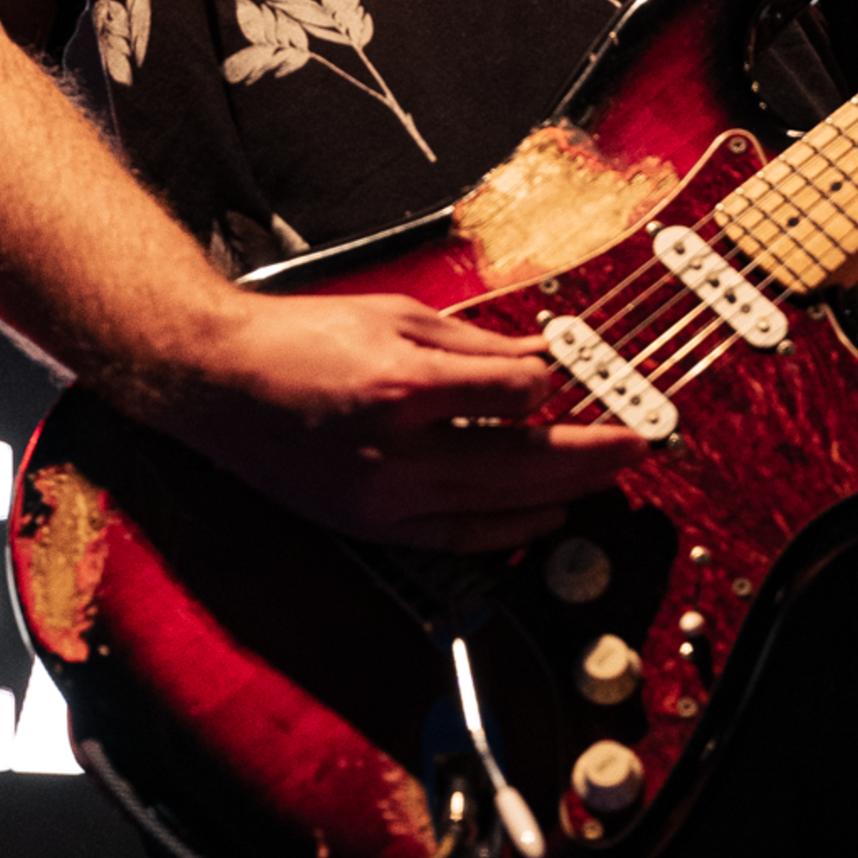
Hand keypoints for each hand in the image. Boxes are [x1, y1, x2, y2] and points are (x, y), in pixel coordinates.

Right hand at [171, 288, 646, 552]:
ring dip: (564, 494)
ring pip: (500, 508)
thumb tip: (544, 356)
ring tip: (608, 477)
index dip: (553, 382)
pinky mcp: (372, 527)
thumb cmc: (301, 338)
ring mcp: (384, 498)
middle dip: (592, 451)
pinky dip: (510, 534)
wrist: (219, 382)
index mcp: (403, 384)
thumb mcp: (395, 315)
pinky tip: (546, 518)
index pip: (515, 395)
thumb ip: (476, 342)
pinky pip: (459, 542)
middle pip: (523, 462)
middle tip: (638, 440)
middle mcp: (397, 450)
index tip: (573, 371)